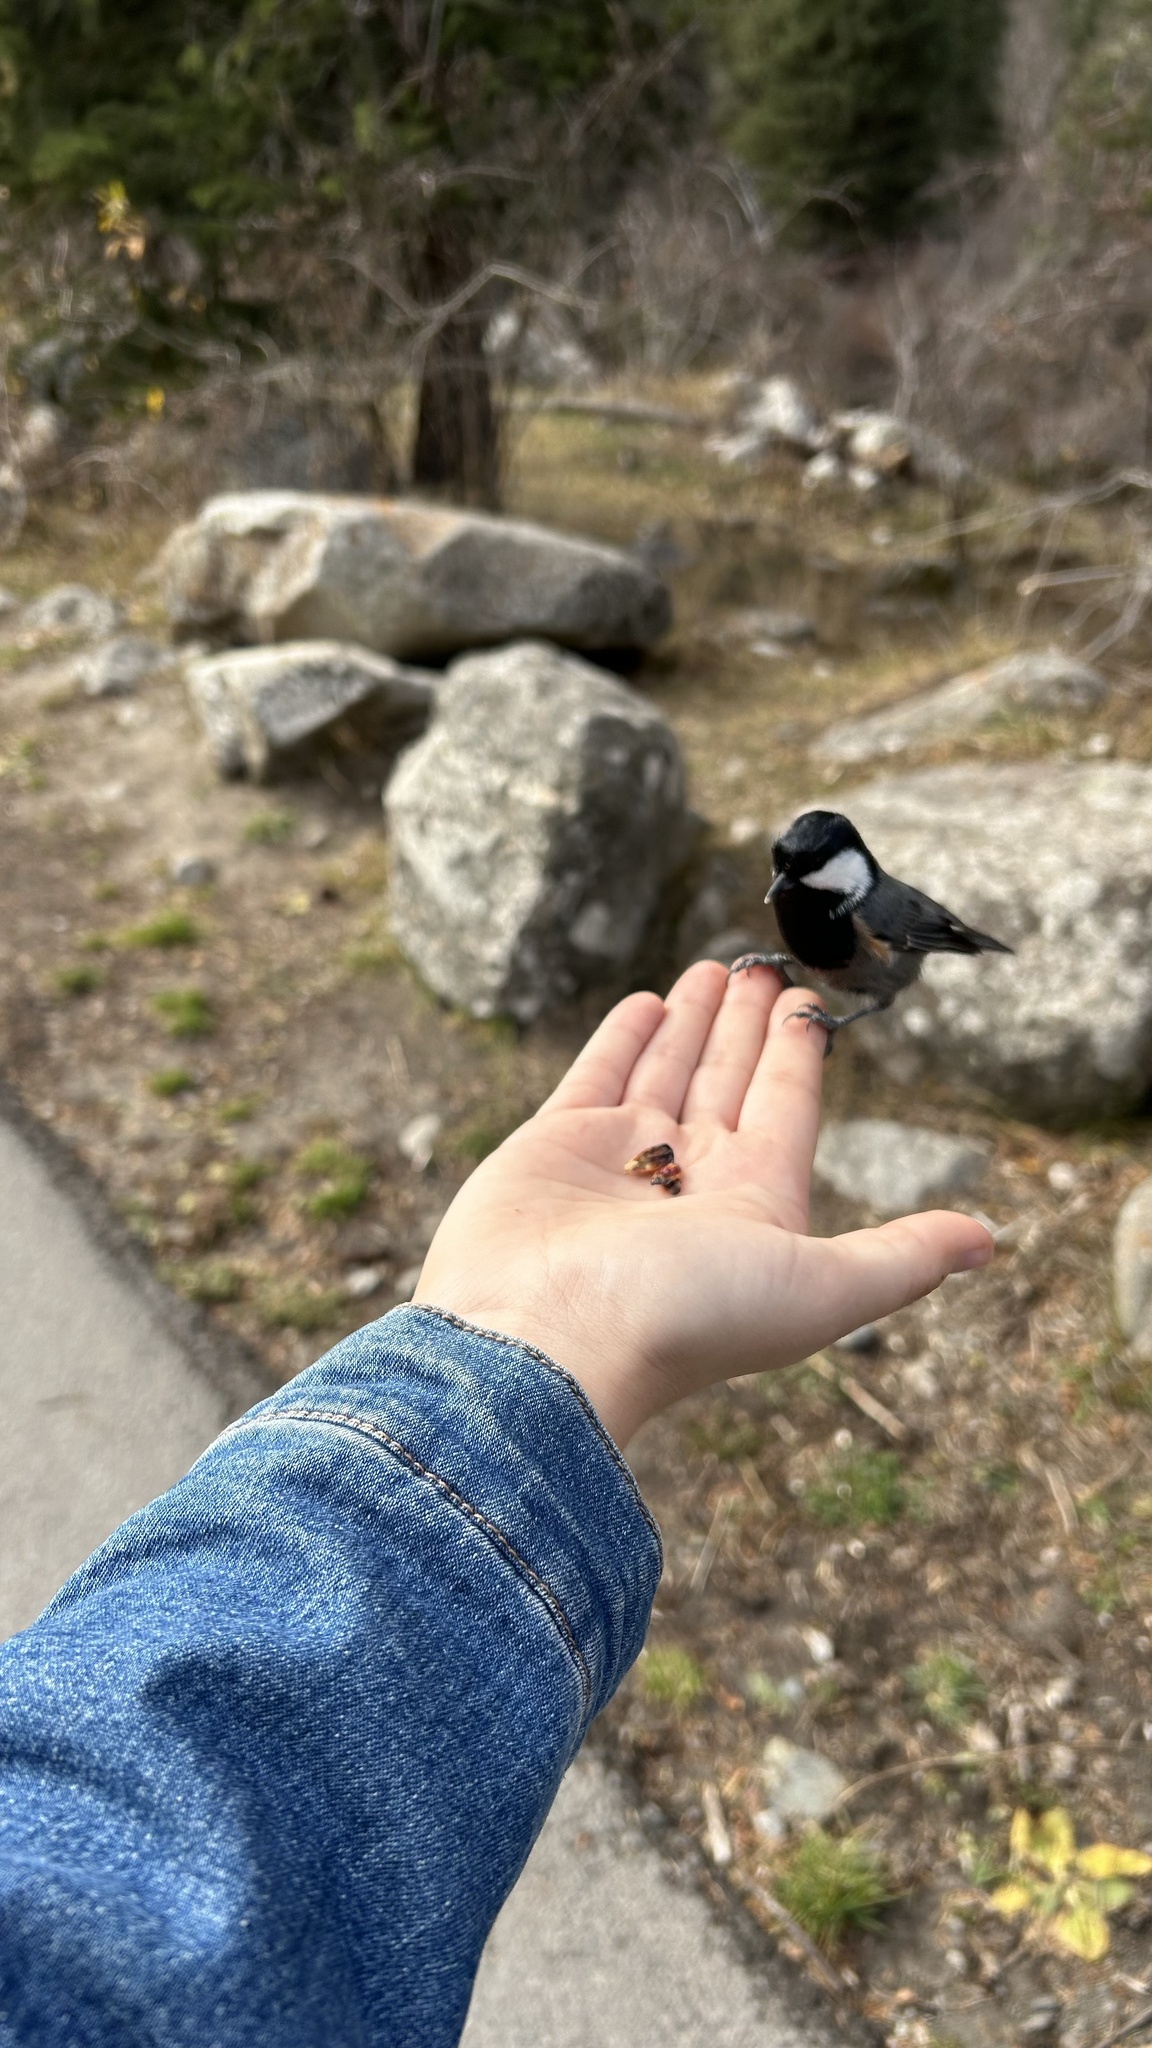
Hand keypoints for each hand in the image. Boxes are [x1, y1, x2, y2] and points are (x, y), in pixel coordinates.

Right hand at [416, 961, 992, 1446]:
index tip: (809, 1005)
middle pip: (729, 1082)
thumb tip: (987, 1243)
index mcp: (753, 1204)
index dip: (798, 1055)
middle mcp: (688, 1180)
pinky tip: (649, 1001)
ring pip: (668, 1070)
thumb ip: (898, 1257)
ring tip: (713, 968)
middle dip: (748, 1028)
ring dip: (694, 1023)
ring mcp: (618, 1160)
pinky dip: (625, 1038)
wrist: (545, 1343)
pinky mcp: (554, 1145)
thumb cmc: (683, 1318)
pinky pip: (599, 1075)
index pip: (786, 1108)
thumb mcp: (818, 1288)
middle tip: (763, 968)